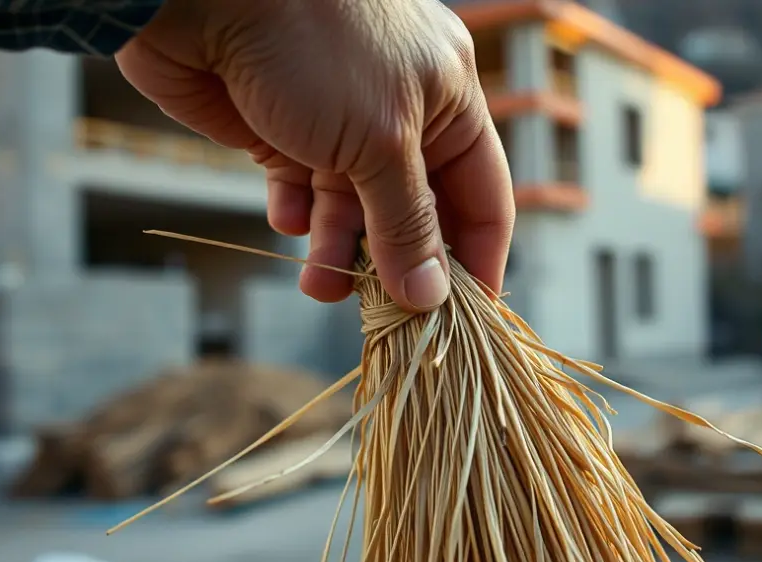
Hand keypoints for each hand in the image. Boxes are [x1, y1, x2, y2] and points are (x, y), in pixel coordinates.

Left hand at [114, 0, 514, 310]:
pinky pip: (302, 189)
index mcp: (448, 99)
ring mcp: (337, 119)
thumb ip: (407, 223)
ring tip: (319, 282)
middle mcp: (400, 110)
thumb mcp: (382, 141)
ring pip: (354, 207)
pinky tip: (288, 221)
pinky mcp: (279, 127)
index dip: (478, 259)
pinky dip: (298, 213)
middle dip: (398, 261)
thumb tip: (432, 296)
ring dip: (341, 249)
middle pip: (415, 210)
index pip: (482, 196)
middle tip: (380, 312)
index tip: (467, 317)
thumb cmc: (314, 44)